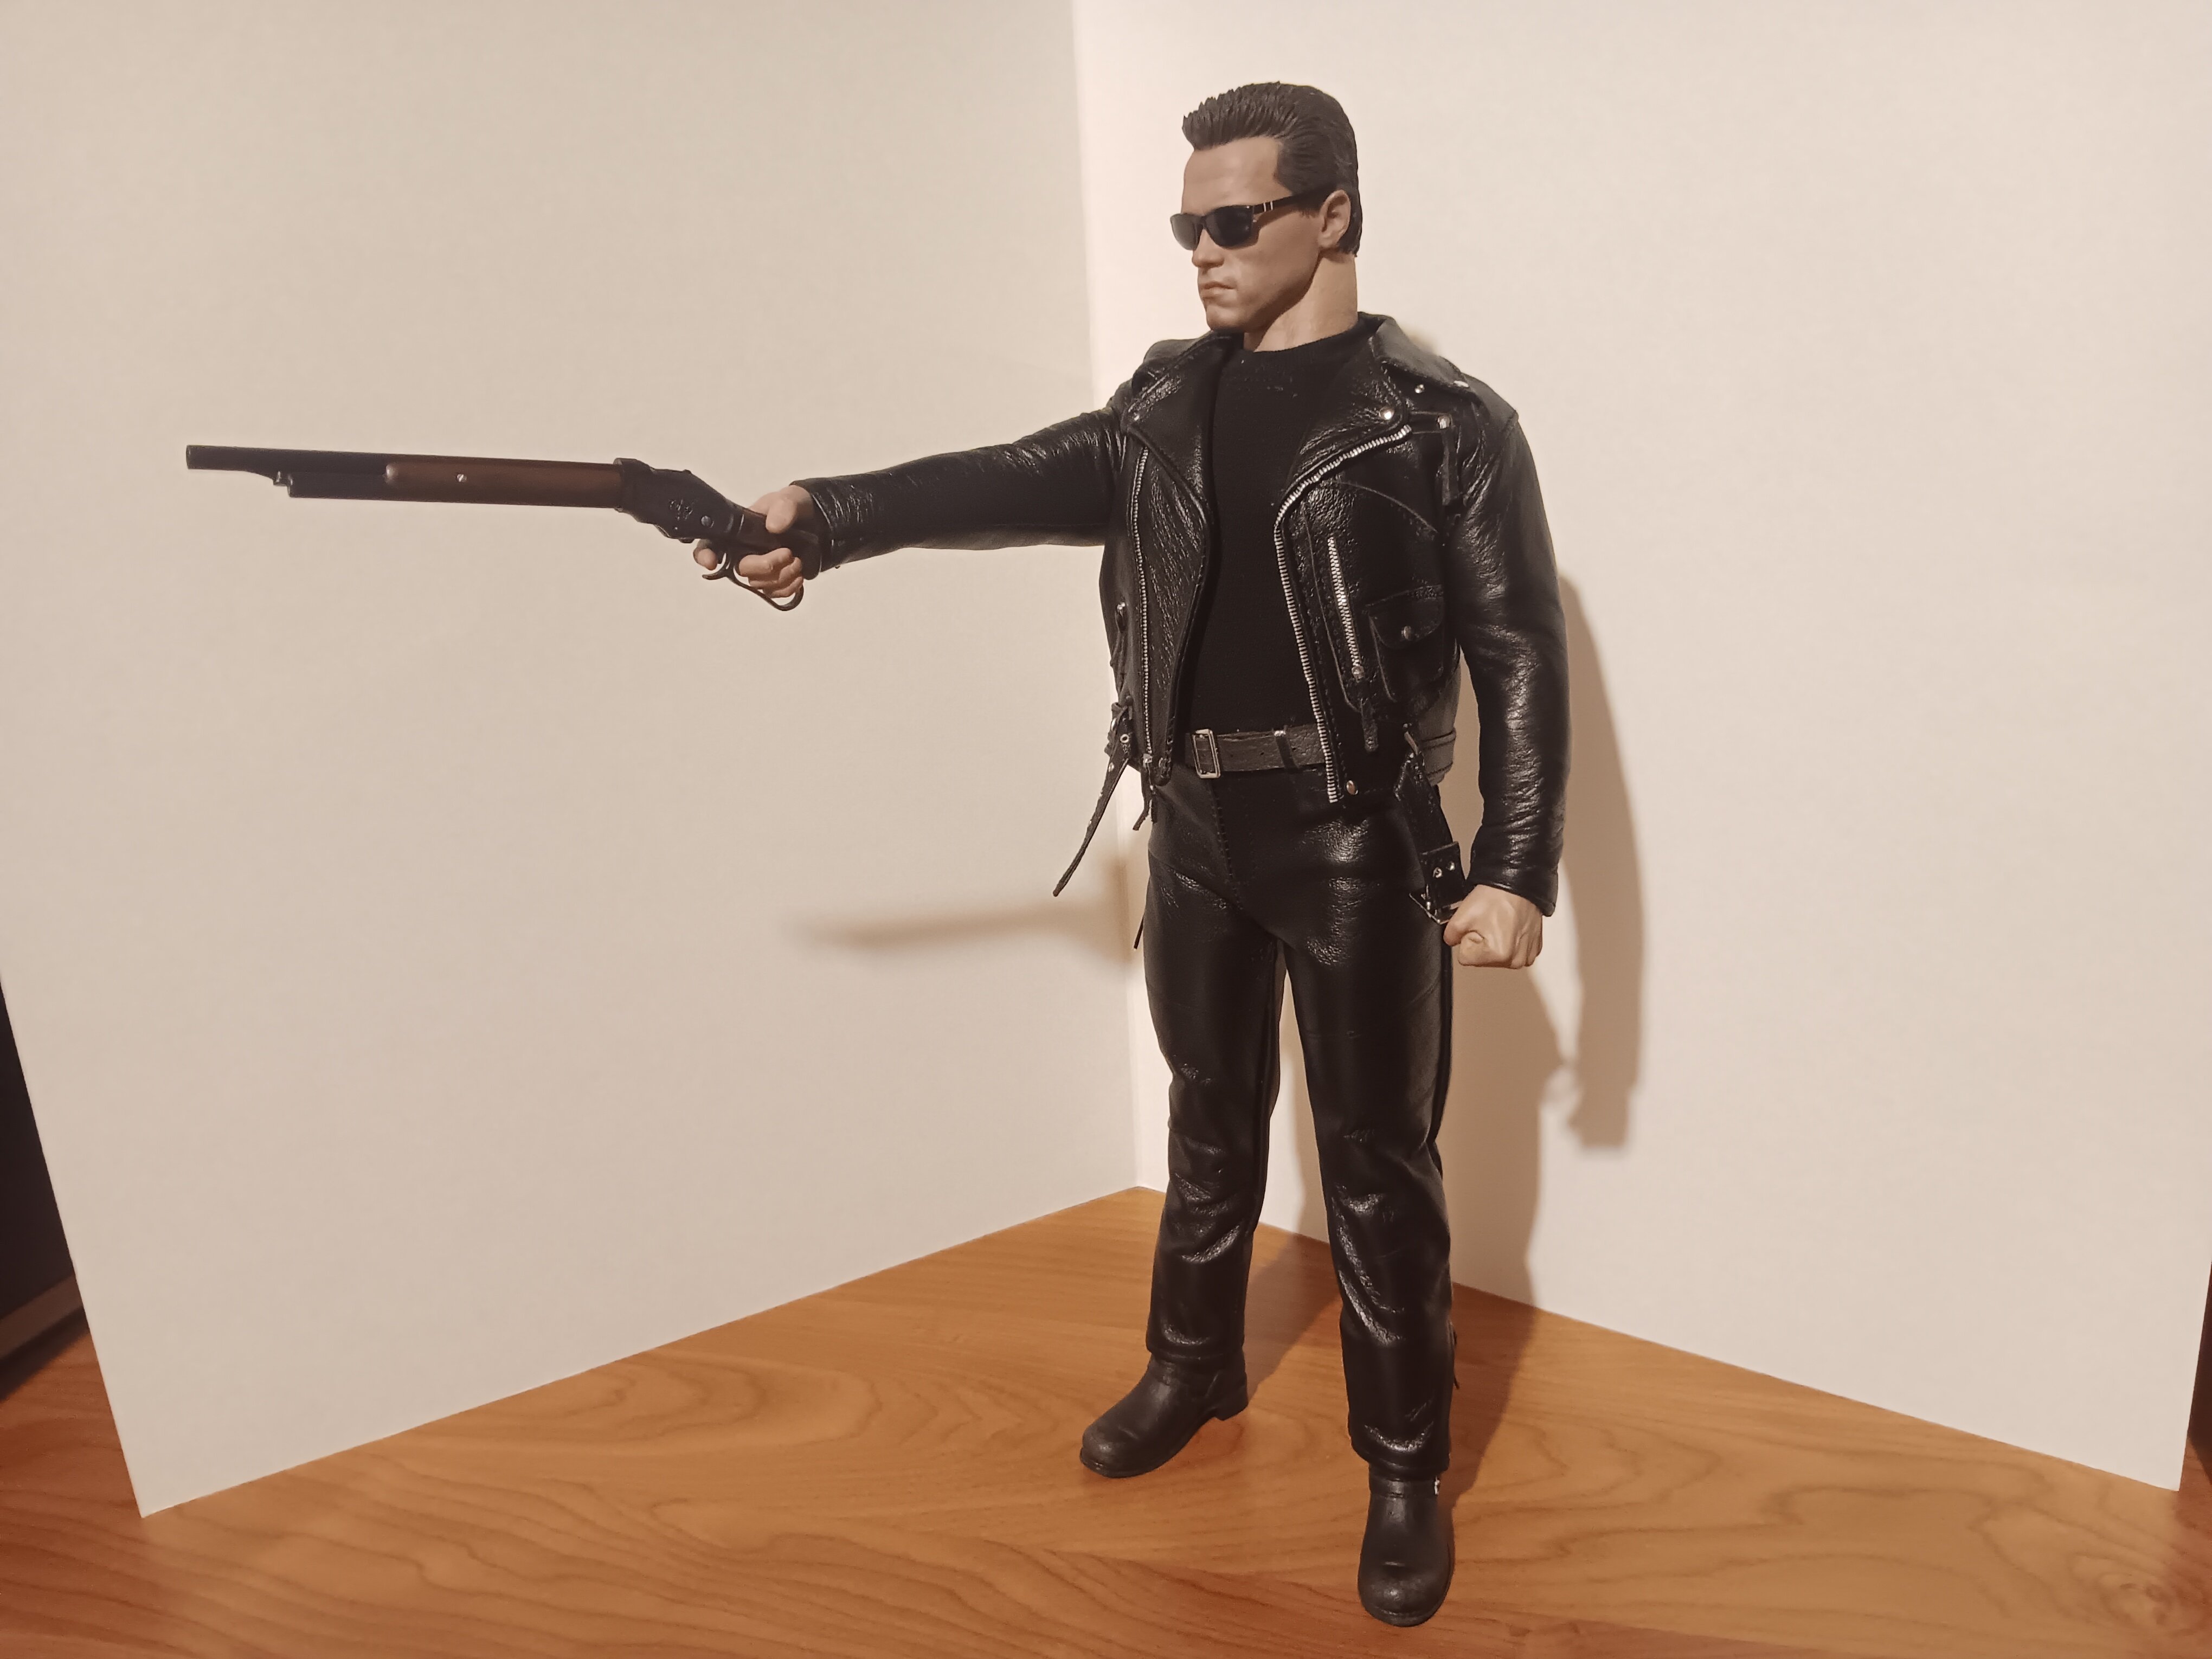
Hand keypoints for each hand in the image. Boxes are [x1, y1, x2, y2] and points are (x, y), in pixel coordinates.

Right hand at [695, 484, 813, 601]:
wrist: (817, 524)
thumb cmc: (795, 508)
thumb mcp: (791, 499)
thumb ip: (783, 507)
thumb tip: (773, 526)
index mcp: (739, 529)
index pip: (711, 543)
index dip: (705, 554)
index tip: (712, 563)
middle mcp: (744, 551)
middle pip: (739, 569)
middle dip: (763, 565)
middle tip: (787, 552)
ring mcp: (758, 569)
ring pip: (757, 584)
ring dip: (780, 576)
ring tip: (797, 560)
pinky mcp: (774, 581)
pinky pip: (773, 594)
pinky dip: (787, 588)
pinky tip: (799, 576)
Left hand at [1442, 883, 1542, 968]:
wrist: (1517, 884)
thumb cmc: (1497, 897)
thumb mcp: (1461, 917)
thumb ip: (1449, 936)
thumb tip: (1452, 942)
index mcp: (1499, 955)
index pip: (1465, 958)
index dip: (1467, 939)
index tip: (1477, 926)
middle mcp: (1516, 960)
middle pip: (1482, 959)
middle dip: (1481, 942)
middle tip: (1489, 922)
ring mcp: (1527, 955)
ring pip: (1497, 956)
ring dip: (1494, 941)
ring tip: (1499, 923)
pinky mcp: (1534, 948)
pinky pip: (1512, 951)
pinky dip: (1509, 940)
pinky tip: (1509, 926)